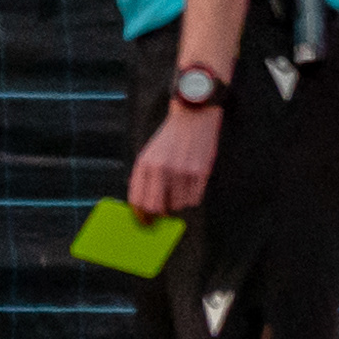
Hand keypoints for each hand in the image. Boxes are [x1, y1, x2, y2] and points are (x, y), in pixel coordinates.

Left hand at [128, 102, 221, 219]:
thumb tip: (141, 207)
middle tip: (162, 212)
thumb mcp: (149, 154)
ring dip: (177, 203)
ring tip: (179, 187)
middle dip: (158, 214)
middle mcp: (162, 169)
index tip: (144, 221)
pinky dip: (191, 197)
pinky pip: (194, 200)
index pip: (138, 200)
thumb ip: (143, 178)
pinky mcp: (200, 173)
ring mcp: (182, 171)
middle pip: (156, 208)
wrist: (193, 117)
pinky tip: (190, 184)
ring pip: (177, 206)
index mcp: (146, 164)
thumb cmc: (169, 139)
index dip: (140, 215)